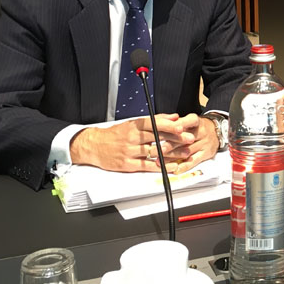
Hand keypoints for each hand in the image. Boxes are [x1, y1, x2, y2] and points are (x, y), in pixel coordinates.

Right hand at [70, 113, 211, 171]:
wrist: (94, 146)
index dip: (168, 125)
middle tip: (189, 139)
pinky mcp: (127, 164)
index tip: (181, 126)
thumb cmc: (115, 134)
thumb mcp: (133, 123)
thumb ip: (155, 120)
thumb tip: (173, 117)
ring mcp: (129, 151)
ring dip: (171, 152)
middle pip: (156, 137)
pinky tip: (171, 166)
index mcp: (133, 126)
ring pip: (154, 151)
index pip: (153, 123)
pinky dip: (160, 166)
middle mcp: (131, 138)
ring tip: (185, 152)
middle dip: (175, 138)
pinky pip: (147, 166)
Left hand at [164, 114, 219, 173]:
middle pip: (185, 139)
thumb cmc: (197, 126)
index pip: (188, 121)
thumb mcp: (189, 120)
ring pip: (187, 151)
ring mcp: (205, 143)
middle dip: (171, 145)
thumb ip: (175, 122)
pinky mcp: (206, 153)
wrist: (216, 131)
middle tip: (159, 149)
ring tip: (161, 161)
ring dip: (173, 157)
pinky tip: (175, 169)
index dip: (179, 126)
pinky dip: (183, 166)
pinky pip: (194, 161)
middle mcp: (202, 132)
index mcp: (196, 121)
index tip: (168, 129)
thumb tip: (160, 124)